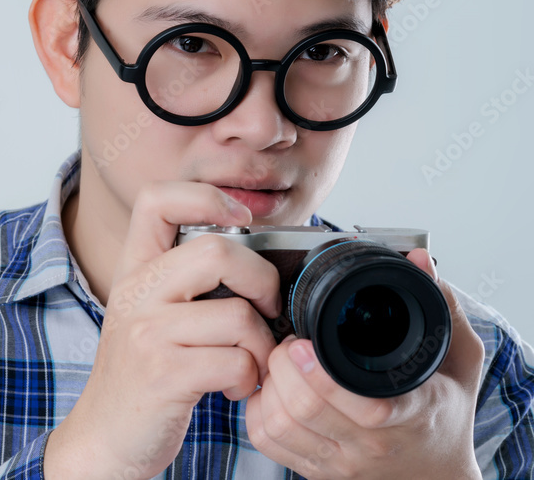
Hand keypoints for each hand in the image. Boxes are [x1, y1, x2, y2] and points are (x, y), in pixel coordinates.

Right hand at [44, 181, 280, 478]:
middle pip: (218, 250)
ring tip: (248, 363)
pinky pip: (236, 361)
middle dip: (262, 281)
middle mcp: (135, 291)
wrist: (105, 438)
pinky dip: (249, 379)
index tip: (240, 220)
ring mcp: (147, 332)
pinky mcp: (164, 373)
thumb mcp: (149, 313)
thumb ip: (185, 280)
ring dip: (262, 347)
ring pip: (238, 314)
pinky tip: (233, 388)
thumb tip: (256, 256)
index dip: (206, 196)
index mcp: (134, 268)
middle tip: (265, 309)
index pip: (157, 199)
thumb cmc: (141, 374)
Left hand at [245, 248, 484, 478]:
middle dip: (284, 366)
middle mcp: (371, 445)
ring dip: (269, 386)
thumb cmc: (444, 414)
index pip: (366, 408)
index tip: (301, 344)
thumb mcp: (459, 361)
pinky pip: (269, 443)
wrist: (437, 477)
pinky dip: (258, 412)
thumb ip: (443, 308)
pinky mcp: (316, 472)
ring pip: (280, 428)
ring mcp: (340, 463)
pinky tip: (272, 390)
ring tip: (281, 361)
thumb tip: (420, 259)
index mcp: (411, 415)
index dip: (322, 377)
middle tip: (290, 343)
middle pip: (306, 411)